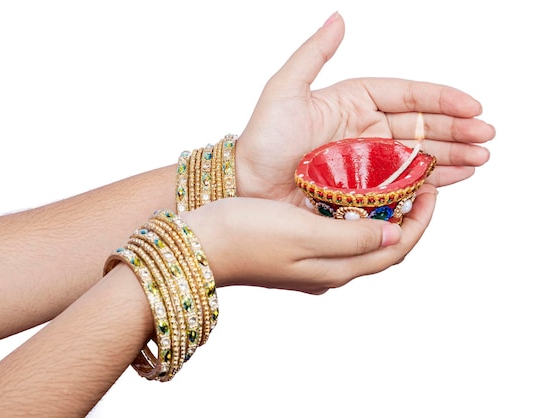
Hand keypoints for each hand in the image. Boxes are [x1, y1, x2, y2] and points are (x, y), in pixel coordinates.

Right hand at [181, 184, 436, 293]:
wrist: (198, 243)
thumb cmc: (245, 235)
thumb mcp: (304, 232)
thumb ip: (354, 238)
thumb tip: (396, 236)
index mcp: (336, 268)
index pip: (396, 249)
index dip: (421, 221)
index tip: (431, 187)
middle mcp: (328, 270)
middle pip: (383, 248)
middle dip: (406, 218)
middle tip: (415, 183)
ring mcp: (309, 263)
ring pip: (361, 241)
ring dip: (381, 216)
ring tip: (387, 184)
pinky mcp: (293, 251)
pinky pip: (337, 235)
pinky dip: (353, 216)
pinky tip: (346, 195)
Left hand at [236, 12, 494, 206]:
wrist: (247, 185)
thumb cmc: (262, 139)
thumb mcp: (284, 89)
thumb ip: (313, 54)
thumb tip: (338, 19)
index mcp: (352, 102)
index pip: (406, 96)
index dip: (440, 99)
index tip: (471, 105)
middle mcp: (364, 130)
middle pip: (420, 126)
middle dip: (456, 130)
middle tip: (487, 137)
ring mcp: (366, 162)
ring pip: (418, 155)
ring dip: (452, 156)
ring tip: (480, 159)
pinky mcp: (364, 190)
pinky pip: (403, 183)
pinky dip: (431, 181)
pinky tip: (455, 179)